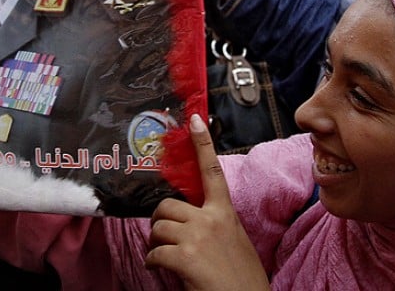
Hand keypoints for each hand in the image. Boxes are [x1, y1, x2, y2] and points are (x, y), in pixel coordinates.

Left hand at [144, 115, 269, 290]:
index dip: (203, 144)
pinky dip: (153, 263)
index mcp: (226, 213)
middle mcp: (212, 219)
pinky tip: (160, 270)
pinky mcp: (185, 257)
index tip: (195, 120)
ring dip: (155, 243)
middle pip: (168, 205)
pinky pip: (154, 252)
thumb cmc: (241, 279)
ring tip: (164, 257)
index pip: (212, 172)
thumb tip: (190, 219)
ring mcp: (198, 237)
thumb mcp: (234, 241)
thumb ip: (215, 224)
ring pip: (158, 227)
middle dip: (160, 222)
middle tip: (164, 238)